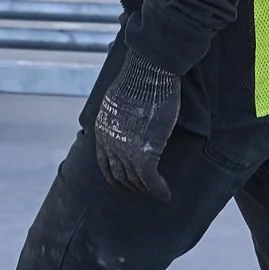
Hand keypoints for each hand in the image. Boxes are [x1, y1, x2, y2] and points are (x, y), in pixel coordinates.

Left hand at [92, 47, 182, 199]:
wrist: (147, 74)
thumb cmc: (139, 79)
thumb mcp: (119, 97)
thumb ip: (121, 111)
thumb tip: (129, 112)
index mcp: (102, 129)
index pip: (104, 162)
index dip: (114, 175)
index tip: (124, 181)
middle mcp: (110, 143)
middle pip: (118, 174)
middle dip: (130, 185)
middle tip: (143, 190)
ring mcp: (126, 150)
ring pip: (134, 180)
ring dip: (146, 189)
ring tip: (156, 192)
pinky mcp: (144, 154)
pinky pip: (151, 180)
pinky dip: (158, 190)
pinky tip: (166, 195)